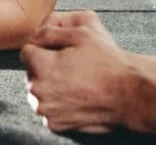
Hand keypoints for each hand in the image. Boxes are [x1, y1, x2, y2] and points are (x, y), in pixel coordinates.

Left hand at [20, 10, 138, 133]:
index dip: (43, 48)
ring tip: (74, 81)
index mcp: (41, 65)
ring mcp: (47, 110)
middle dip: (45, 67)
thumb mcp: (80, 33)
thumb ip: (50, 31)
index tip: (58, 51)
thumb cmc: (107, 62)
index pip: (27, 51)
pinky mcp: (56, 124)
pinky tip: (75, 96)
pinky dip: (57, 103)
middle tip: (70, 66)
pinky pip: (48, 109)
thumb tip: (35, 35)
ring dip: (49, 85)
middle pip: (31, 72)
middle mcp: (39, 90)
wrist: (129, 95)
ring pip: (39, 91)